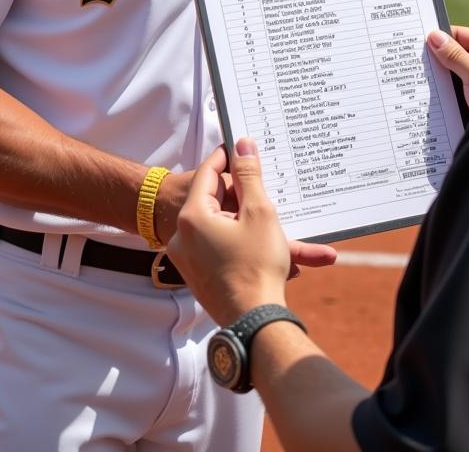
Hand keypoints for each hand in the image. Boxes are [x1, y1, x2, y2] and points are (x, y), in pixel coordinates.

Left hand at [168, 138, 335, 323]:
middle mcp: (183, 237)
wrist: (255, 324)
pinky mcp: (201, 276)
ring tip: (285, 226)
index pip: (208, 172)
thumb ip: (249, 175)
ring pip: (225, 227)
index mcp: (192, 217)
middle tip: (267, 186)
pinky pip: (225, 248)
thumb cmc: (257, 266)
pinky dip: (248, 244)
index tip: (243, 145)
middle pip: (216, 201)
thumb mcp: (259, 212)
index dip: (228, 156)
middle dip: (246, 195)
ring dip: (254, 224)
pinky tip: (279, 251)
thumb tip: (242, 144)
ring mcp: (189, 259)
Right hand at [427, 26, 468, 115]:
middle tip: (416, 62)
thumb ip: (454, 55)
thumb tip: (434, 37)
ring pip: (457, 73)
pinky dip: (448, 92)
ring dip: (443, 78)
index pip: (462, 35)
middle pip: (458, 54)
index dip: (441, 38)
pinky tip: (432, 95)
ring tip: (421, 79)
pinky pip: (460, 89)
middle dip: (440, 60)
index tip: (419, 42)